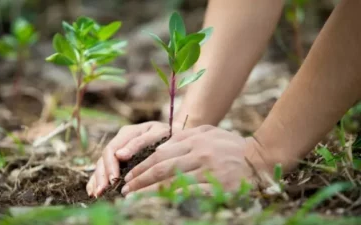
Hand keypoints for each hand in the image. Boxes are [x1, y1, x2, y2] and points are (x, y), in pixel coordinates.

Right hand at [86, 121, 182, 196]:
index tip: (113, 179)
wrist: (176, 134)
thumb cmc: (169, 134)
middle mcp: (120, 141)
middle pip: (105, 158)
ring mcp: (118, 150)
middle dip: (102, 175)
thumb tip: (119, 155)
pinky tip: (93, 191)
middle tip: (102, 190)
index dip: (110, 165)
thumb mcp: (157, 134)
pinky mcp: (119, 159)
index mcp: (128, 132)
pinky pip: (105, 169)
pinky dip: (97, 179)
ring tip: (96, 194)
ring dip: (98, 179)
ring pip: (102, 164)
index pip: (112, 149)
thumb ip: (139, 143)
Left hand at [120, 125, 269, 195]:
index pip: (161, 154)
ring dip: (149, 192)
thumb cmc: (233, 145)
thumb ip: (186, 137)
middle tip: (125, 190)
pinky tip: (159, 204)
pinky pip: (189, 193)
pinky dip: (171, 199)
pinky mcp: (218, 185)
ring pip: (171, 181)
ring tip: (134, 199)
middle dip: (139, 180)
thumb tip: (161, 146)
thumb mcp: (209, 132)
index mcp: (195, 139)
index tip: (129, 176)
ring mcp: (209, 169)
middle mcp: (199, 152)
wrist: (262, 158)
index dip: (142, 166)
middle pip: (161, 167)